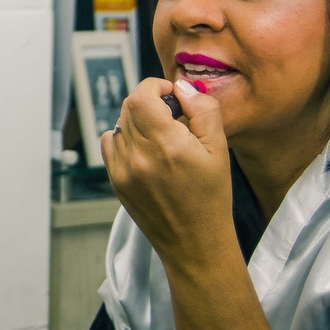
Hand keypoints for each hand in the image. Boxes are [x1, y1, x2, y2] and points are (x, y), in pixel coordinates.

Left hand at [101, 78, 231, 270]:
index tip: (169, 93)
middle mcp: (138, 156)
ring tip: (161, 136)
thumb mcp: (219, 149)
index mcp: (166, 145)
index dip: (154, 86)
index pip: (140, 96)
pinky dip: (125, 138)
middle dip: (148, 101)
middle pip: (128, 107)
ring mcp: (122, 170)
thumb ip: (203, 110)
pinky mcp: (115, 181)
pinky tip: (146, 150)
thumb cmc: (211, 197)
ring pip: (119, 124)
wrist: (194, 243)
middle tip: (171, 115)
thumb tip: (182, 86)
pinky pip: (110, 144)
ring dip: (137, 120)